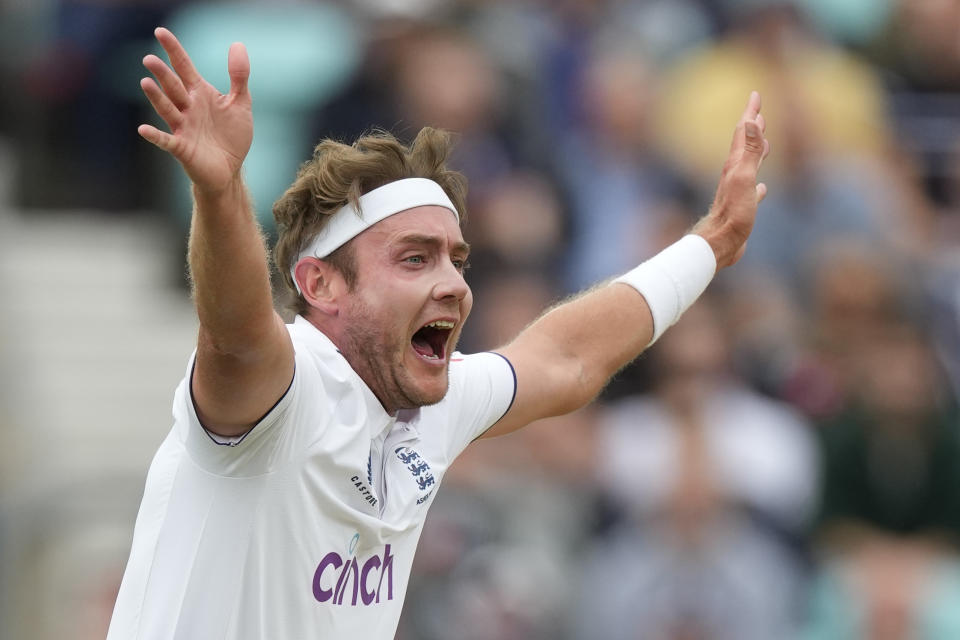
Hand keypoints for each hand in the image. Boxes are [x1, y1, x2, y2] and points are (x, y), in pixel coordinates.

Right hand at [138, 27, 251, 194]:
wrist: (230, 169)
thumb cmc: (232, 136)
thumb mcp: (240, 103)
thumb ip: (239, 76)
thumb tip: (237, 44)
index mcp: (200, 94)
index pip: (184, 67)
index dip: (173, 50)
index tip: (160, 32)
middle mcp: (187, 108)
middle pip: (173, 87)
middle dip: (162, 74)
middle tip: (150, 59)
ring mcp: (183, 128)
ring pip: (167, 109)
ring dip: (156, 97)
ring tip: (145, 82)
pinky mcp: (182, 148)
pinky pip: (167, 141)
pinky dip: (155, 136)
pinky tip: (143, 129)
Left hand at [692, 91, 769, 268]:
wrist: (720, 243)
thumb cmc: (732, 213)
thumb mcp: (743, 177)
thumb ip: (749, 150)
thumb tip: (751, 121)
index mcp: (734, 165)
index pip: (742, 132)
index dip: (750, 113)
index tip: (755, 95)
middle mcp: (734, 175)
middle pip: (744, 145)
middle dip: (752, 128)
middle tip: (759, 113)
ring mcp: (737, 192)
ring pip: (749, 166)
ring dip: (757, 152)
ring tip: (765, 142)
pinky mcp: (742, 209)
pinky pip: (752, 192)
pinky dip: (759, 185)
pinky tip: (763, 188)